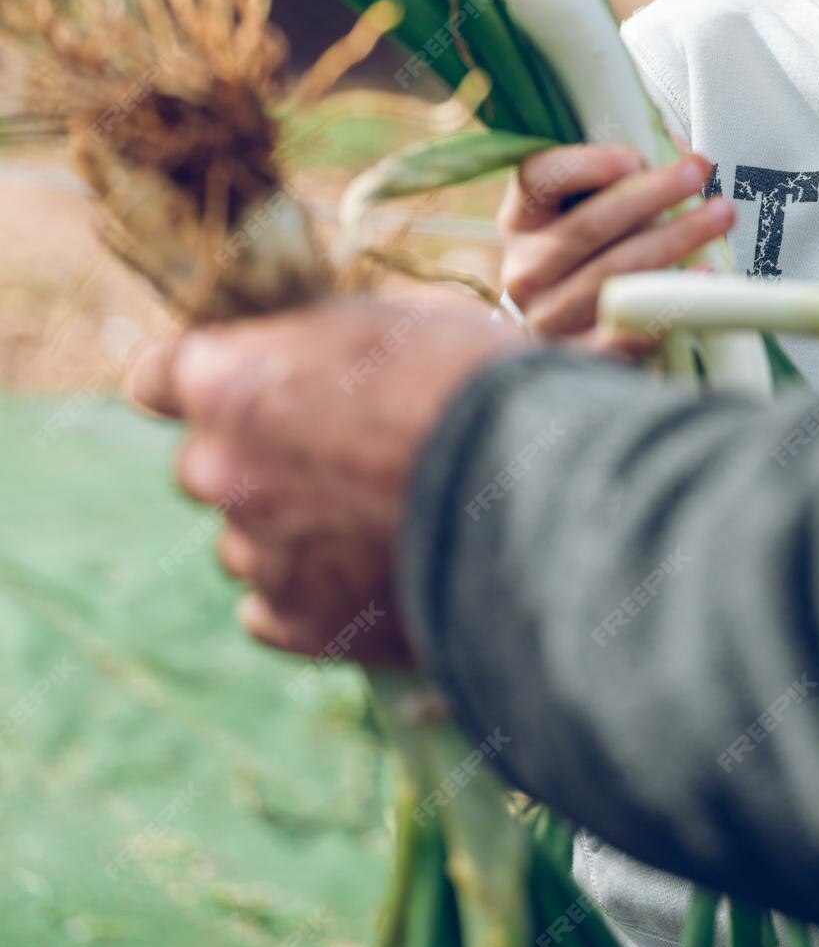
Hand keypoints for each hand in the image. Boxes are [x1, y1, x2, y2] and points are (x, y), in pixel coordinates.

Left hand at [127, 292, 525, 663]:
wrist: (533, 497)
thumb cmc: (471, 384)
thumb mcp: (392, 321)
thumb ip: (318, 345)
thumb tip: (305, 358)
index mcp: (229, 383)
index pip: (158, 376)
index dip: (199, 377)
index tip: (234, 380)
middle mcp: (219, 471)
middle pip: (204, 462)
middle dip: (255, 454)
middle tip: (337, 448)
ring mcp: (255, 555)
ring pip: (246, 536)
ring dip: (290, 525)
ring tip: (378, 513)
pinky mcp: (299, 625)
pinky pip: (275, 606)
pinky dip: (312, 589)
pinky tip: (372, 568)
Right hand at [496, 136, 734, 354]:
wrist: (569, 326)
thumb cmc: (592, 249)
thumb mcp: (587, 205)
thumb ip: (623, 175)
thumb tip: (678, 152)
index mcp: (522, 218)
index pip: (540, 179)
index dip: (585, 166)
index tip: (634, 157)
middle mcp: (526, 268)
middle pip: (588, 227)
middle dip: (650, 195)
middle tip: (697, 173)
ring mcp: (548, 316)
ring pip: (614, 275)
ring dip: (674, 241)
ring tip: (720, 216)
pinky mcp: (578, 356)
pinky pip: (627, 330)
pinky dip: (668, 301)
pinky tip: (703, 275)